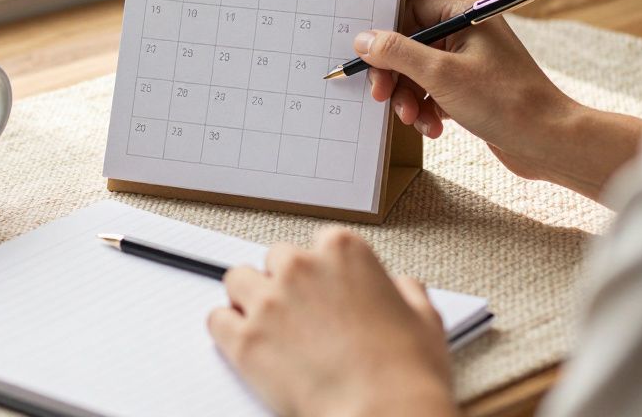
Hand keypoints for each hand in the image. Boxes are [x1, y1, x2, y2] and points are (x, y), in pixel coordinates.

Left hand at [208, 228, 457, 416]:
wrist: (384, 415)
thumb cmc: (406, 374)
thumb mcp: (424, 318)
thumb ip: (406, 292)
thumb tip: (401, 288)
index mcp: (344, 252)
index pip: (318, 243)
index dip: (322, 270)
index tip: (324, 287)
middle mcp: (301, 267)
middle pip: (275, 259)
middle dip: (284, 283)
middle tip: (299, 314)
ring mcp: (269, 302)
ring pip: (238, 281)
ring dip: (250, 299)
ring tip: (268, 325)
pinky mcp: (245, 341)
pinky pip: (217, 320)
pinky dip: (227, 331)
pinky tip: (245, 343)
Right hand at [356, 0, 641, 199]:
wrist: (549, 142)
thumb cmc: (504, 101)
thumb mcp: (440, 74)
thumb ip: (396, 53)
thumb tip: (363, 39)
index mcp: (466, 16)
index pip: (411, 12)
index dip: (387, 37)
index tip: (371, 63)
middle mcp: (469, 35)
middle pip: (411, 47)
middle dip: (396, 76)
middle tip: (383, 97)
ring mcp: (471, 64)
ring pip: (420, 75)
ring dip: (409, 99)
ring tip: (413, 120)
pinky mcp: (473, 91)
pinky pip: (435, 95)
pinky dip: (428, 111)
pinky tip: (434, 129)